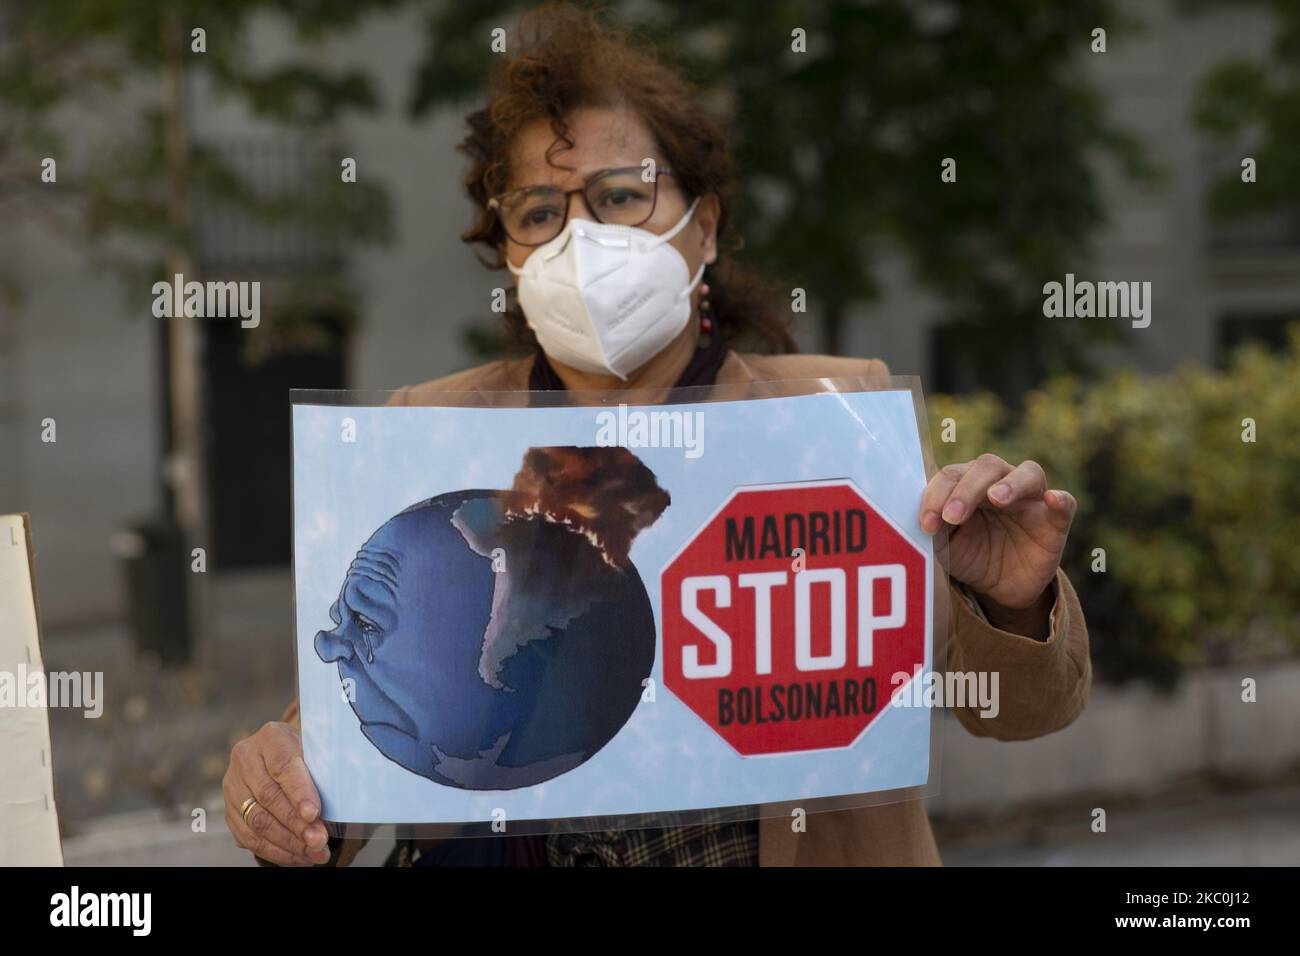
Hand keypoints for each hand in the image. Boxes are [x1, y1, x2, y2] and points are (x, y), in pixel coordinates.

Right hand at [223, 721, 331, 865]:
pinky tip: (298, 857)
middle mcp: (245, 758)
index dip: (299, 791)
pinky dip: (276, 851)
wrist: (283, 756)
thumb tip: (342, 796)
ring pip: (257, 821)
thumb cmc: (308, 754)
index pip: (283, 765)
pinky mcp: (229, 810)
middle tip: (319, 840)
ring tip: (314, 853)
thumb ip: (324, 768)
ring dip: (288, 842)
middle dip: (296, 823)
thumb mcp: (317, 749)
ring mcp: (233, 785)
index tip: (314, 813)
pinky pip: (249, 837)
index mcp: (270, 737)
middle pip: (268, 796)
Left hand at [919, 454, 1076, 626]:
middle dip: (966, 490)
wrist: (1000, 589)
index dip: (936, 495)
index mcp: (968, 484)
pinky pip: (1065, 505)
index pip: (952, 475)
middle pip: (987, 467)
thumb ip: (935, 531)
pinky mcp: (1055, 523)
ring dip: (1010, 484)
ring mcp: (1031, 500)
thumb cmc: (970, 556)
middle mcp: (1000, 483)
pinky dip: (1061, 500)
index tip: (926, 524)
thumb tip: (923, 522)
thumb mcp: (946, 548)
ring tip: (996, 498)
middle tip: (952, 517)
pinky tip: (1053, 499)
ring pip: (1028, 473)